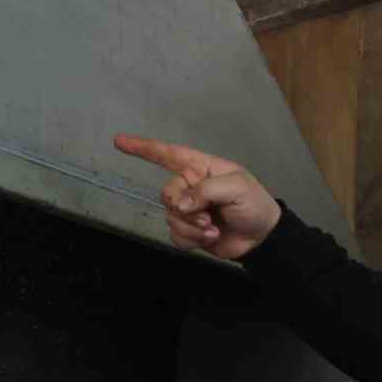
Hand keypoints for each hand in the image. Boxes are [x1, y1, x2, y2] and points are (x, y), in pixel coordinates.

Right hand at [113, 133, 280, 259]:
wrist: (262, 237)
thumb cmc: (254, 204)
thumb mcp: (236, 188)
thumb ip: (205, 191)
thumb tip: (180, 204)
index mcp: (201, 167)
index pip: (168, 154)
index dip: (143, 148)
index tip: (119, 141)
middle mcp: (191, 186)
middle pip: (167, 194)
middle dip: (184, 209)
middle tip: (207, 217)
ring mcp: (189, 209)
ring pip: (171, 217)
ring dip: (192, 228)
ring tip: (213, 229)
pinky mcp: (189, 230)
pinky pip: (175, 235)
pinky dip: (191, 240)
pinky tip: (210, 238)